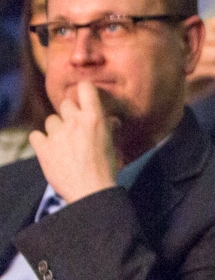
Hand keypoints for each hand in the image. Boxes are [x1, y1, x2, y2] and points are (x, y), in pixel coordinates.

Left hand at [29, 81, 120, 202]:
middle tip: (75, 128)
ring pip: (51, 120)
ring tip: (63, 143)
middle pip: (65, 104)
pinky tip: (49, 150)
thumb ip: (108, 128)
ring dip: (56, 129)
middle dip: (70, 114)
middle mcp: (74, 122)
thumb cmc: (106, 168)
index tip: (83, 98)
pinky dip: (41, 141)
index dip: (83, 91)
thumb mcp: (112, 145)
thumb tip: (111, 120)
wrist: (91, 191)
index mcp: (94, 118)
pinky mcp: (43, 148)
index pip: (85, 88)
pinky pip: (36, 135)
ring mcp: (57, 135)